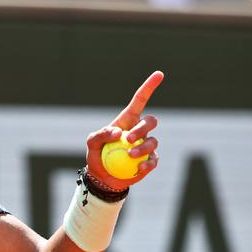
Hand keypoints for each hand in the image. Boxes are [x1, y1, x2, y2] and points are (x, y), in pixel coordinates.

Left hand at [85, 71, 163, 190]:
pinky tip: (138, 168)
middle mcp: (139, 130)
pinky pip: (154, 159)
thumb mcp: (91, 142)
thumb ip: (101, 134)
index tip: (159, 74)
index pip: (140, 100)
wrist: (103, 177)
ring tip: (129, 156)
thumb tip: (118, 132)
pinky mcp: (150, 160)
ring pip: (153, 141)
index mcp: (127, 120)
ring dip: (142, 148)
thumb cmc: (97, 155)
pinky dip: (147, 163)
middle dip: (142, 128)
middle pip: (150, 121)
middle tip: (128, 140)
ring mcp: (146, 145)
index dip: (149, 86)